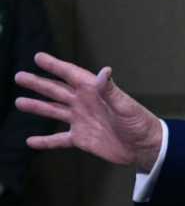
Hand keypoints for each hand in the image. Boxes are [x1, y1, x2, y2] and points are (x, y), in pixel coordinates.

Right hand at [14, 52, 163, 170]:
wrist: (145, 148)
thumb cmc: (140, 123)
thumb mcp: (126, 106)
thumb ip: (112, 91)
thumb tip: (105, 71)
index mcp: (94, 91)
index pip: (71, 75)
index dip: (55, 66)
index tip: (38, 57)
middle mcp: (84, 103)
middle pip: (56, 91)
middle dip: (38, 83)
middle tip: (19, 76)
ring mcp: (81, 121)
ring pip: (54, 111)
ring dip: (37, 107)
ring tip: (19, 102)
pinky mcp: (81, 139)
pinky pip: (59, 140)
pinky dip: (45, 141)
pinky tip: (30, 141)